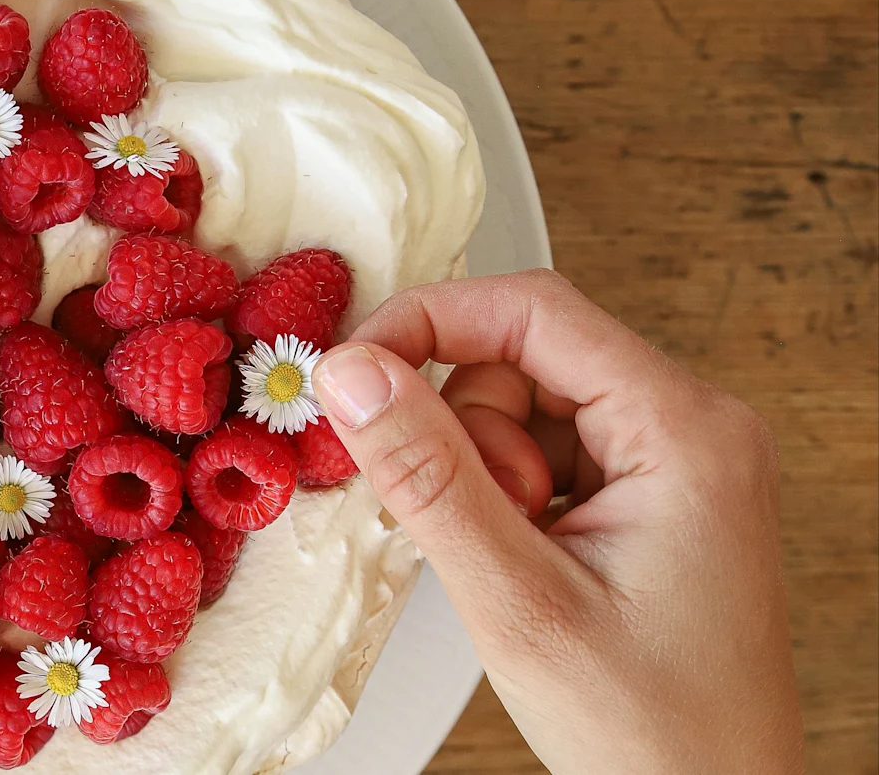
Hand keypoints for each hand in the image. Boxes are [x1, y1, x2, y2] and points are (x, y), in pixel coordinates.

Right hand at [311, 270, 803, 774]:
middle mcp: (692, 427)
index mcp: (686, 431)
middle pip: (524, 358)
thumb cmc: (650, 729)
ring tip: (511, 562)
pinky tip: (519, 561)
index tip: (351, 371)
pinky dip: (503, 499)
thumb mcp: (516, 600)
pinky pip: (542, 452)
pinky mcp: (648, 495)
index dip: (429, 324)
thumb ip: (429, 477)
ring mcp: (673, 462)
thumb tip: (353, 374)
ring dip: (484, 473)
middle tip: (477, 528)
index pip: (535, 312)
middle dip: (467, 432)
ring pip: (523, 407)